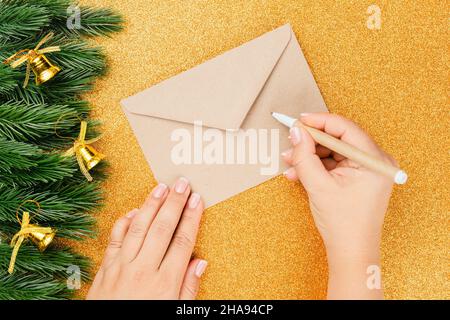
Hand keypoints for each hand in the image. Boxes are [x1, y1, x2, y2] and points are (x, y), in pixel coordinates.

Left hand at [87, 177, 206, 299]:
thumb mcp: (174, 313)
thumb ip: (188, 288)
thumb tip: (200, 263)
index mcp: (164, 283)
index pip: (183, 241)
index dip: (192, 218)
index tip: (198, 201)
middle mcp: (143, 269)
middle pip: (163, 228)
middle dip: (175, 203)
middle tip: (183, 183)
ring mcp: (122, 266)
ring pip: (139, 226)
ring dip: (151, 204)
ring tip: (162, 187)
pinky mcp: (105, 267)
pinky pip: (116, 237)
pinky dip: (125, 221)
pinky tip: (134, 210)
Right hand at [282, 113, 395, 298]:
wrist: (351, 251)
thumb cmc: (343, 223)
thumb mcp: (318, 185)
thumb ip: (305, 155)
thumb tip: (296, 131)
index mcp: (374, 160)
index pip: (345, 128)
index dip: (319, 122)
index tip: (299, 121)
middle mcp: (375, 161)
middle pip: (338, 139)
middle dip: (312, 143)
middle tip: (292, 142)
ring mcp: (367, 170)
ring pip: (334, 152)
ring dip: (310, 156)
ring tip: (290, 162)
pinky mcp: (358, 177)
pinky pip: (335, 164)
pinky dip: (317, 167)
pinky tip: (298, 173)